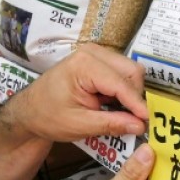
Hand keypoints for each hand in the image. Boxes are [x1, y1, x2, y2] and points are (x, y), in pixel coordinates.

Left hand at [9, 43, 148, 141]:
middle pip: (132, 71)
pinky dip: (123, 90)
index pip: (121, 84)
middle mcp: (92, 53)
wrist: (30, 110)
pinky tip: (115, 106)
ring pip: (130, 71)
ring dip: (130, 93)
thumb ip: (111, 124)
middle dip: (136, 97)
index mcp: (84, 65)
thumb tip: (140, 126)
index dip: (138, 104)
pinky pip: (122, 73)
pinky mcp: (98, 61)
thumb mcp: (80, 125)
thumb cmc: (48, 116)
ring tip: (121, 114)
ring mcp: (96, 54)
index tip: (149, 122)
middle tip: (135, 120)